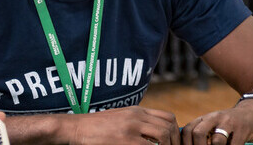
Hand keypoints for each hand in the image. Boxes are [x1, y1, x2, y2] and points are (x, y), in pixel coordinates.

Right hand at [62, 106, 179, 144]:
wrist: (76, 128)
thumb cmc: (96, 127)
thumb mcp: (120, 118)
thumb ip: (137, 122)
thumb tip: (153, 134)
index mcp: (137, 111)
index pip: (168, 117)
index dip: (176, 132)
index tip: (173, 143)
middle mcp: (136, 116)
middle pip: (168, 127)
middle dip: (174, 143)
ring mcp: (131, 128)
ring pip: (162, 137)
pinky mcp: (125, 140)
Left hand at [181, 97, 252, 144]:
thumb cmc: (231, 126)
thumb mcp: (214, 126)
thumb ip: (202, 135)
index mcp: (205, 118)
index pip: (187, 130)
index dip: (185, 144)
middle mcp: (215, 118)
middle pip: (198, 133)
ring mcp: (230, 122)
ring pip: (217, 141)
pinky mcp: (243, 129)